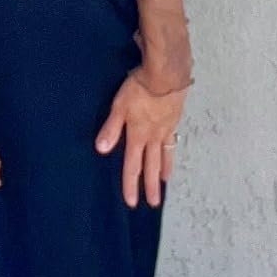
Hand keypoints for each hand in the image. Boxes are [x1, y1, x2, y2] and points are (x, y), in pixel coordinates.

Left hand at [95, 68, 187, 207]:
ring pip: (165, 155)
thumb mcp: (119, 106)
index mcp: (138, 135)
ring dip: (163, 170)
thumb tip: (102, 150)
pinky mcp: (175, 118)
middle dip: (151, 186)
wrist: (167, 74)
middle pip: (151, 166)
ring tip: (164, 182)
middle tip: (154, 203)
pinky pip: (173, 141)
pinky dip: (171, 151)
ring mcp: (166, 129)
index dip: (131, 185)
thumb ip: (111, 128)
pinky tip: (171, 151)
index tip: (132, 202)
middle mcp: (153, 137)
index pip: (133, 165)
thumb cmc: (140, 88)